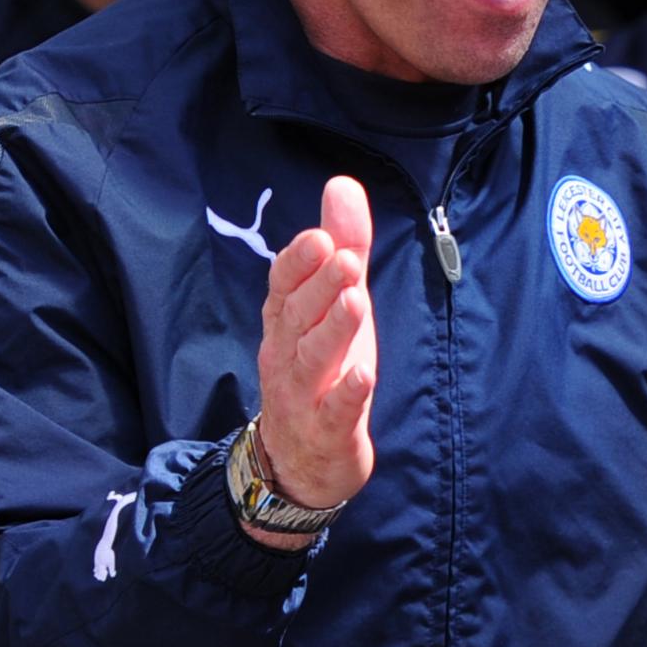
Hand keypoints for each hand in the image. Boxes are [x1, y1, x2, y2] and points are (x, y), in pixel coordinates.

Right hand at [252, 176, 376, 539]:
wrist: (301, 461)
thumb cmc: (319, 371)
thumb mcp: (334, 305)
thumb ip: (343, 247)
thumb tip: (342, 184)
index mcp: (285, 322)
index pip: (282, 286)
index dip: (297, 264)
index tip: (319, 238)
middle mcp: (286, 354)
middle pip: (297, 317)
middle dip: (319, 287)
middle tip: (344, 259)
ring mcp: (302, 395)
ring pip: (313, 359)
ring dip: (333, 330)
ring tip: (355, 302)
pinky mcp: (326, 432)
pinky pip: (334, 412)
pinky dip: (347, 394)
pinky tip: (364, 375)